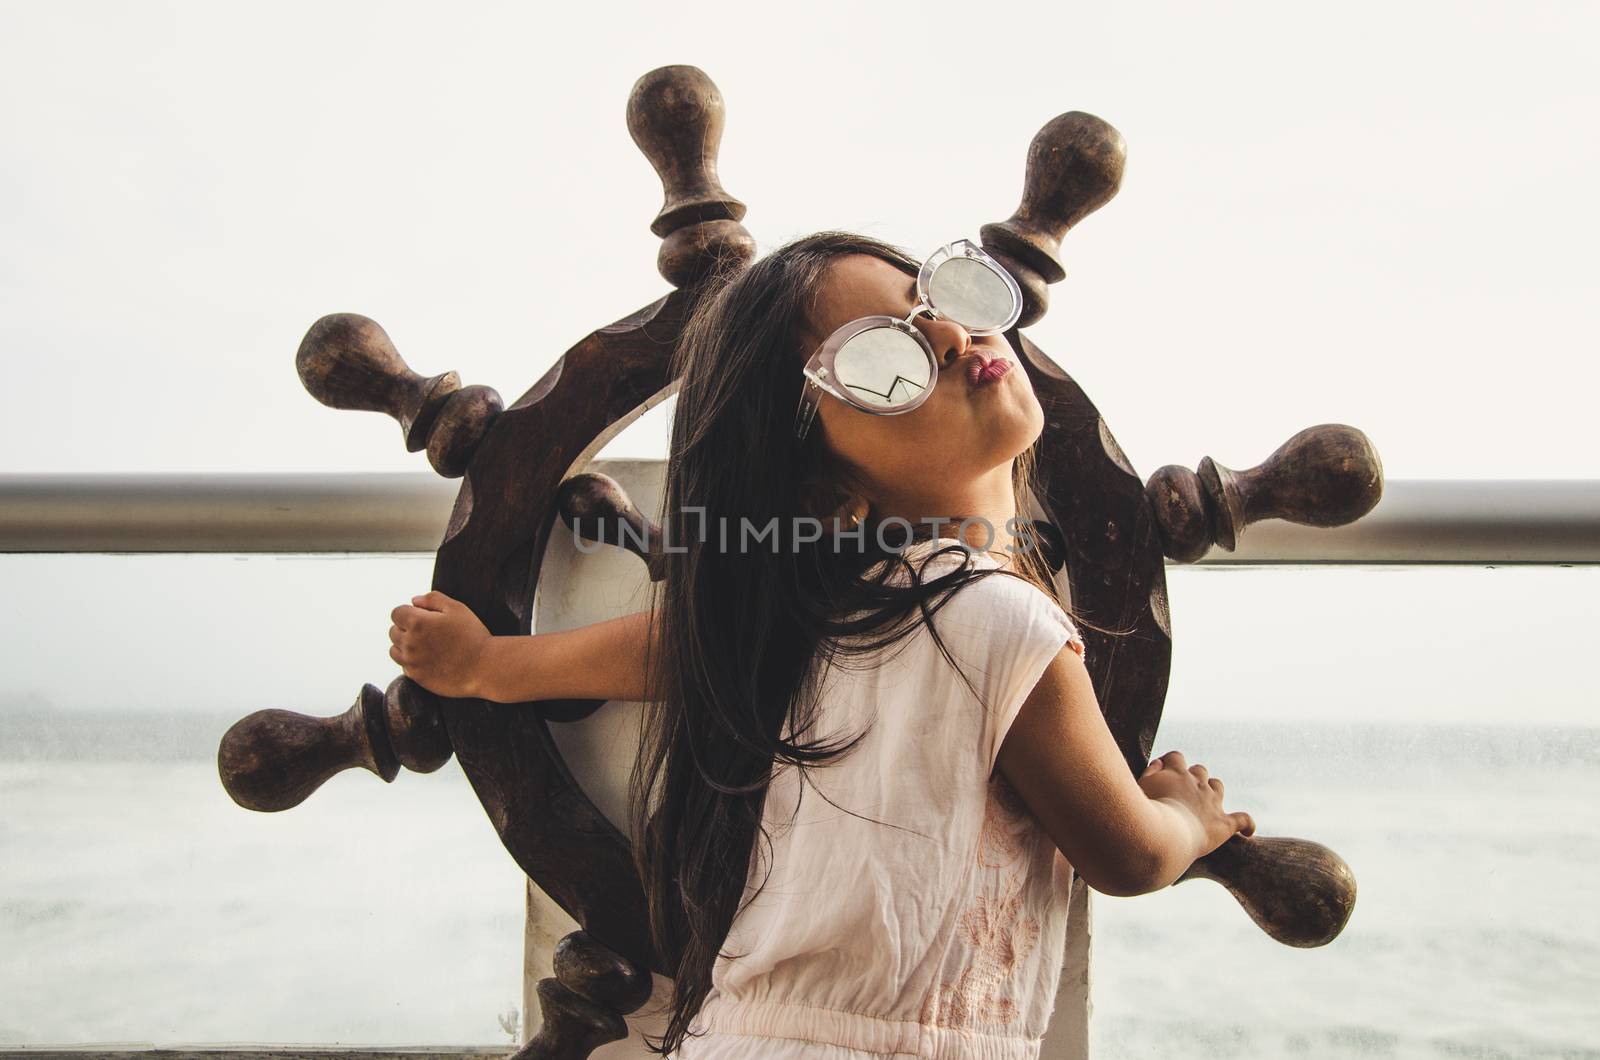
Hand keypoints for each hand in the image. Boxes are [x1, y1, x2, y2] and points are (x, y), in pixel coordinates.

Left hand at [389, 590, 493, 699]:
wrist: (483, 667)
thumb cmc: (473, 636)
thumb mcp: (457, 608)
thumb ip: (432, 599)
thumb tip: (414, 601)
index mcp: (417, 622)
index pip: (396, 613)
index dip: (409, 612)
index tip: (423, 616)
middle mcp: (409, 642)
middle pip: (393, 631)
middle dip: (406, 628)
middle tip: (429, 631)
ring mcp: (411, 662)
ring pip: (395, 650)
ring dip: (405, 645)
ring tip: (427, 646)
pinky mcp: (416, 677)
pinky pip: (405, 666)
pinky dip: (413, 661)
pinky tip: (431, 659)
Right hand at [1138, 750, 1255, 857]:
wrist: (1163, 837)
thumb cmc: (1144, 813)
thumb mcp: (1140, 787)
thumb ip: (1150, 772)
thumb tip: (1159, 762)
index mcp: (1175, 773)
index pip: (1175, 757)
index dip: (1170, 763)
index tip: (1163, 773)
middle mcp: (1196, 783)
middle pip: (1199, 770)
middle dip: (1192, 777)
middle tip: (1181, 793)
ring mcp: (1212, 802)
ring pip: (1218, 786)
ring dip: (1213, 790)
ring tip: (1205, 802)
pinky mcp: (1223, 824)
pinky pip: (1243, 820)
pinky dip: (1247, 824)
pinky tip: (1247, 831)